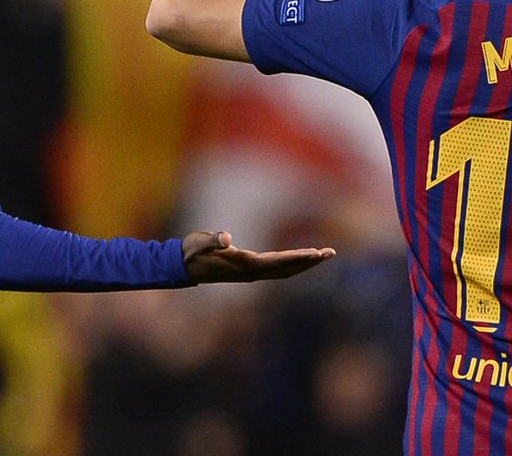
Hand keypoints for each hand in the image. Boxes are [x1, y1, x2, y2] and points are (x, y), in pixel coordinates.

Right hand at [182, 230, 335, 283]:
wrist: (182, 266)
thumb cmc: (191, 251)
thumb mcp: (200, 242)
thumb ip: (212, 240)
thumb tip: (225, 238)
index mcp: (243, 265)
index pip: (277, 263)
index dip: (297, 258)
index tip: (315, 253)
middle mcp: (251, 272)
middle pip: (287, 269)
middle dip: (308, 262)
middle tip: (330, 253)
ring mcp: (250, 273)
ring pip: (284, 271)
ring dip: (304, 264)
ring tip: (322, 256)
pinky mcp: (248, 270)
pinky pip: (277, 269)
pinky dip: (292, 264)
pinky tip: (301, 260)